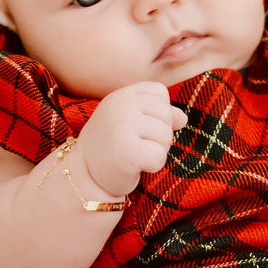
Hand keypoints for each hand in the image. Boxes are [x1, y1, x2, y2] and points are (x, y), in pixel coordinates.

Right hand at [76, 82, 187, 196]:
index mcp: (123, 94)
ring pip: (165, 137)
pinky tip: (135, 166)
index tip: (137, 127)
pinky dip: (152, 166)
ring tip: (134, 155)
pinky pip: (159, 156)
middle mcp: (121, 105)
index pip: (160, 93)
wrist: (83, 174)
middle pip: (166, 115)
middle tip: (136, 144)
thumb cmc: (111, 145)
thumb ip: (158, 113)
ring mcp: (123, 126)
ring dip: (156, 151)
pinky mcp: (127, 151)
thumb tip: (183, 118)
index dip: (157, 114)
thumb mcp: (132, 121)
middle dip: (159, 135)